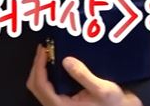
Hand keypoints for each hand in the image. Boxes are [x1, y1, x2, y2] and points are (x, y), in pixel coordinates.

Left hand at [27, 45, 143, 105]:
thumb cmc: (113, 104)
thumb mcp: (101, 89)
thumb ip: (83, 75)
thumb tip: (65, 60)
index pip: (41, 85)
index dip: (38, 66)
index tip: (43, 49)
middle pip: (36, 86)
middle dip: (36, 66)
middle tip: (43, 48)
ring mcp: (59, 104)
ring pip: (40, 87)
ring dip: (41, 69)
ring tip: (48, 52)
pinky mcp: (64, 101)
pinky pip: (48, 87)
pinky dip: (48, 74)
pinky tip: (56, 62)